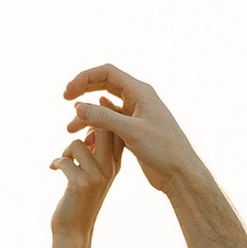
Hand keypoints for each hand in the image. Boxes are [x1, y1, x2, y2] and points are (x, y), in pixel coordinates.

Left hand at [50, 112, 121, 232]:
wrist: (74, 231)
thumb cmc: (82, 199)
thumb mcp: (95, 174)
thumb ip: (96, 151)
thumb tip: (88, 125)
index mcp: (115, 164)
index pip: (116, 130)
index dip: (102, 116)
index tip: (87, 113)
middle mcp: (110, 169)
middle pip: (102, 129)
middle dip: (84, 122)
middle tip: (71, 128)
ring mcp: (96, 176)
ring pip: (78, 144)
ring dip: (66, 151)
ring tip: (64, 161)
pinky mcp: (80, 184)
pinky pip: (64, 160)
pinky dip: (56, 163)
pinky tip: (53, 169)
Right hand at [62, 62, 205, 198]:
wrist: (180, 174)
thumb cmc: (163, 150)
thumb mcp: (131, 132)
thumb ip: (103, 118)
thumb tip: (78, 107)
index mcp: (141, 92)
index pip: (107, 73)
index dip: (84, 78)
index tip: (68, 93)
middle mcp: (139, 100)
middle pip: (105, 85)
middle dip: (84, 91)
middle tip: (65, 100)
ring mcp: (137, 115)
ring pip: (106, 107)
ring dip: (88, 114)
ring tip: (70, 129)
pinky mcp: (135, 131)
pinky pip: (111, 123)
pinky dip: (97, 128)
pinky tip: (86, 140)